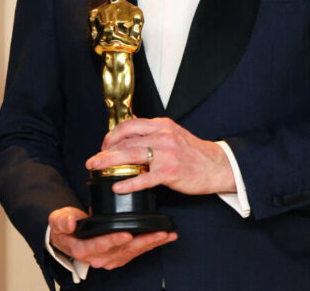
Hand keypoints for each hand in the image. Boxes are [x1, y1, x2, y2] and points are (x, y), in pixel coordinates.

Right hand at [48, 206, 175, 269]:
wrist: (69, 235)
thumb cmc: (65, 227)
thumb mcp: (58, 220)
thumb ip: (62, 221)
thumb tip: (70, 223)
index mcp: (83, 249)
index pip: (100, 245)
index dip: (113, 240)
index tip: (127, 233)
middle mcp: (98, 258)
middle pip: (123, 250)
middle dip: (143, 242)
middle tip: (160, 233)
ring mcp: (111, 258)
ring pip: (134, 251)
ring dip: (152, 243)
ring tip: (168, 234)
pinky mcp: (120, 255)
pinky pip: (137, 251)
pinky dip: (151, 244)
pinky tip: (165, 237)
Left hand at [86, 117, 235, 195]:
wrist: (217, 165)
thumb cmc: (193, 152)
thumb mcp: (173, 132)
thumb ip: (152, 129)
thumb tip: (132, 121)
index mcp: (162, 125)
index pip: (130, 125)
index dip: (112, 135)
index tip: (104, 145)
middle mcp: (163, 136)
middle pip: (126, 140)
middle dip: (105, 150)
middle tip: (92, 160)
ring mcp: (167, 154)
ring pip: (131, 156)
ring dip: (110, 163)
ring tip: (96, 169)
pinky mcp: (170, 173)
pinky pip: (144, 178)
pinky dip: (128, 183)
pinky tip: (117, 187)